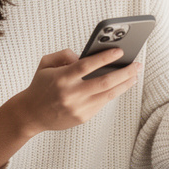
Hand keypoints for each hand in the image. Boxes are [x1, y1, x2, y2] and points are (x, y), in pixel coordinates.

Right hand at [15, 47, 142, 133]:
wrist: (31, 114)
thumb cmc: (40, 85)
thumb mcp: (46, 64)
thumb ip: (63, 54)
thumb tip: (84, 56)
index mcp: (61, 78)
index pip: (87, 65)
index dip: (105, 57)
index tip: (120, 51)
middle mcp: (71, 94)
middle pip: (104, 82)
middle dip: (124, 72)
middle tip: (137, 64)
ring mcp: (78, 107)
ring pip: (108, 95)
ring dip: (124, 84)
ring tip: (134, 75)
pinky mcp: (82, 117)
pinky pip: (102, 103)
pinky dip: (113, 93)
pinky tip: (121, 86)